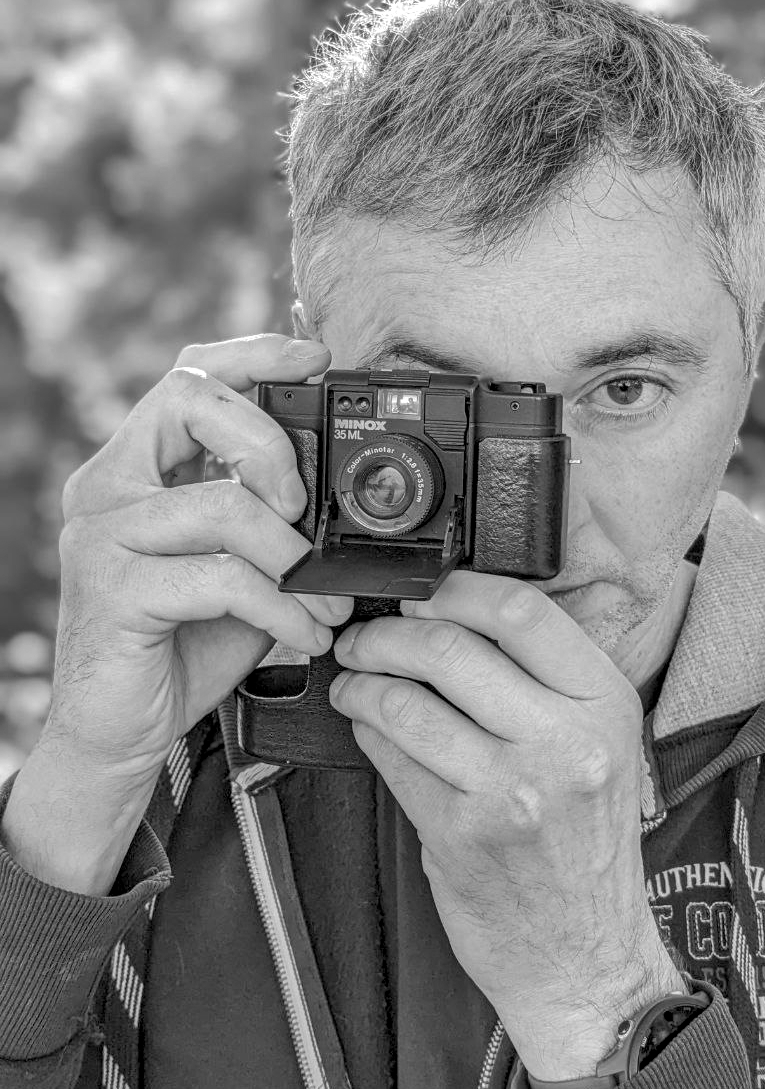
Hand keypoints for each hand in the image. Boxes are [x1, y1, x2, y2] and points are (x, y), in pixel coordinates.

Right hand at [46, 333, 352, 782]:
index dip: (253, 355)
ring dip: (295, 558)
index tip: (315, 359)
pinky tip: (305, 634)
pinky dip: (283, 609)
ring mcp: (102, 536)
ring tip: (326, 601)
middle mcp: (108, 488)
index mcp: (136, 469)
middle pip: (190, 401)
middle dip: (271, 445)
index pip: (188, 378)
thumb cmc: (181, 644)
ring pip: (223, 504)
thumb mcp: (238, 568)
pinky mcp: (115, 592)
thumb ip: (269, 523)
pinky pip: (224, 578)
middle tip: (304, 508)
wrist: (120, 734)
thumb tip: (337, 494)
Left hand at [329, 571, 683, 1079]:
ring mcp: (512, 791)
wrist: (585, 955)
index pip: (522, 612)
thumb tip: (452, 614)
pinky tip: (366, 727)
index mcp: (605, 704)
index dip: (455, 590)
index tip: (422, 594)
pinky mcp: (461, 834)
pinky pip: (390, 757)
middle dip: (388, 633)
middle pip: (450, 648)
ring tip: (352, 680)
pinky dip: (365, 731)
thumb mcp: (601, 744)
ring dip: (362, 681)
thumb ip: (545, 679)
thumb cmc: (584, 843)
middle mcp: (566, 743)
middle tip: (365, 637)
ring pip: (406, 701)